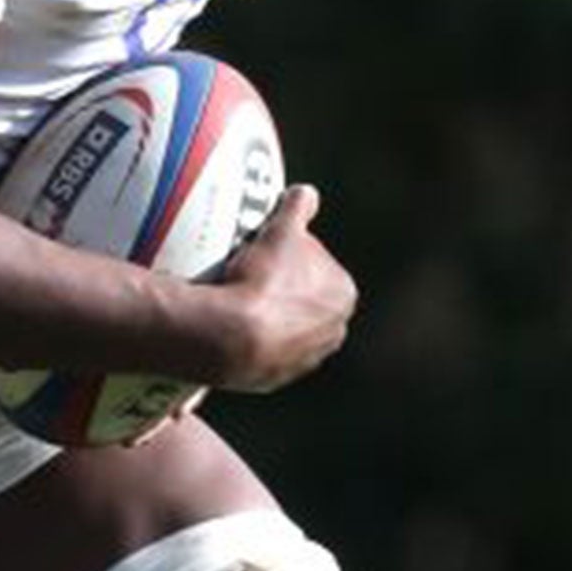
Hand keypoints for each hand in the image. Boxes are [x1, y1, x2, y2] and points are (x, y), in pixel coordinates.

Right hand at [213, 184, 356, 392]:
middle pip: (305, 301)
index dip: (291, 258)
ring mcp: (304, 359)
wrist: (232, 335)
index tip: (266, 253)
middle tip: (249, 275)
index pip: (320, 268)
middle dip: (282, 290)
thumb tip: (307, 192)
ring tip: (234, 300)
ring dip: (267, 317)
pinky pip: (261, 353)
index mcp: (342, 295)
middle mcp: (333, 331)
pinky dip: (249, 340)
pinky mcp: (274, 378)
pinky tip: (228, 326)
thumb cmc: (264, 278)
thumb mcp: (282, 231)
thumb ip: (297, 209)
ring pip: (285, 329)